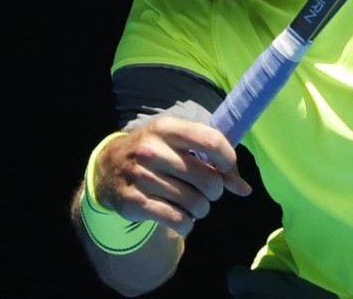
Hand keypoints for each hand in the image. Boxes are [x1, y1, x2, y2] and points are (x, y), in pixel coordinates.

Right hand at [92, 116, 252, 234]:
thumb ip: (214, 160)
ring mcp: (141, 177)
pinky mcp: (134, 202)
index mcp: (167, 128)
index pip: (212, 141)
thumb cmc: (157, 151)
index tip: (225, 168)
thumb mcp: (180, 144)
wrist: (108, 167)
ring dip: (201, 208)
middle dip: (216, 190)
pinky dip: (187, 223)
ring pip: (196, 203)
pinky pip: (178, 220)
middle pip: (208, 178)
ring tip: (194, 203)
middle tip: (209, 191)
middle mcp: (152, 150)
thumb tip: (244, 188)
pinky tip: (182, 217)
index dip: (228, 159)